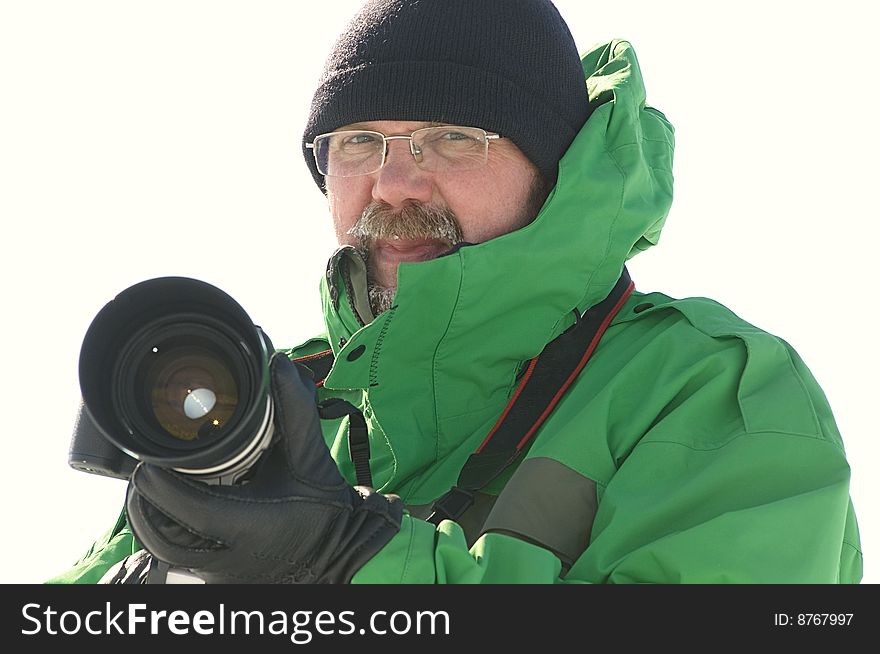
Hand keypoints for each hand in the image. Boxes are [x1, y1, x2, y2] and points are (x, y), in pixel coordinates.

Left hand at [125, 352, 402, 582]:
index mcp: (250, 526)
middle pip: (162, 539)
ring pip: (164, 553)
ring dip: (154, 521)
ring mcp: (220, 574)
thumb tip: (282, 366)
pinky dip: (170, 535)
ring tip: (153, 490)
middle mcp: (230, 558)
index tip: (145, 466)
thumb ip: (296, 413)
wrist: (341, 555)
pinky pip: (178, 561)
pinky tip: (173, 514)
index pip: (190, 510)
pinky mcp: (216, 580)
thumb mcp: (312, 461)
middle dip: (145, 506)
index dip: (161, 486)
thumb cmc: (326, 512)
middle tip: (143, 475)